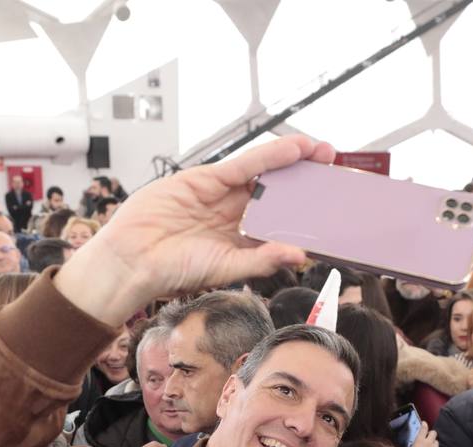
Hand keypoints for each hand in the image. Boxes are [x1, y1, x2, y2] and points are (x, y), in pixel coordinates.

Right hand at [54, 135, 336, 324]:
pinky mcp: (206, 179)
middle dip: (308, 181)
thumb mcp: (226, 268)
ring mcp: (222, 195)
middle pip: (279, 193)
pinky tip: (294, 150)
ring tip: (324, 154)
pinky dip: (270, 156)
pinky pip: (244, 165)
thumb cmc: (174, 270)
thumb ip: (262, 260)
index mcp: (243, 240)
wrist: (134, 259)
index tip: (336, 207)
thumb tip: (300, 255)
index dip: (309, 212)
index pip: (283, 222)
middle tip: (338, 172)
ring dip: (295, 161)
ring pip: (265, 174)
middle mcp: (235, 215)